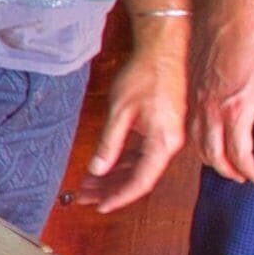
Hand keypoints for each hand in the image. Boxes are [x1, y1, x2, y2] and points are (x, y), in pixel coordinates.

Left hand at [77, 19, 188, 212]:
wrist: (166, 47)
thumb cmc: (145, 74)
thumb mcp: (121, 110)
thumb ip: (110, 143)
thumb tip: (98, 170)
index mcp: (163, 143)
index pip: (140, 182)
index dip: (119, 197)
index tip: (99, 207)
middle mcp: (169, 144)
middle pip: (138, 177)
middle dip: (110, 190)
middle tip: (84, 198)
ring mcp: (167, 135)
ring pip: (138, 166)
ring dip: (114, 178)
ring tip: (88, 186)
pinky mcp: (162, 127)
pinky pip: (142, 153)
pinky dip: (121, 162)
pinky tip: (104, 167)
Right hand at [194, 6, 253, 184]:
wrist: (231, 26)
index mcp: (236, 113)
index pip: (239, 155)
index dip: (249, 170)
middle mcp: (212, 113)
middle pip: (214, 156)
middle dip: (229, 171)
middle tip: (242, 176)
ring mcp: (197, 105)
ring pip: (198, 145)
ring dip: (212, 160)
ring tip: (225, 164)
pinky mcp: (190, 96)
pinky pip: (190, 129)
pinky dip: (199, 143)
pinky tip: (208, 143)